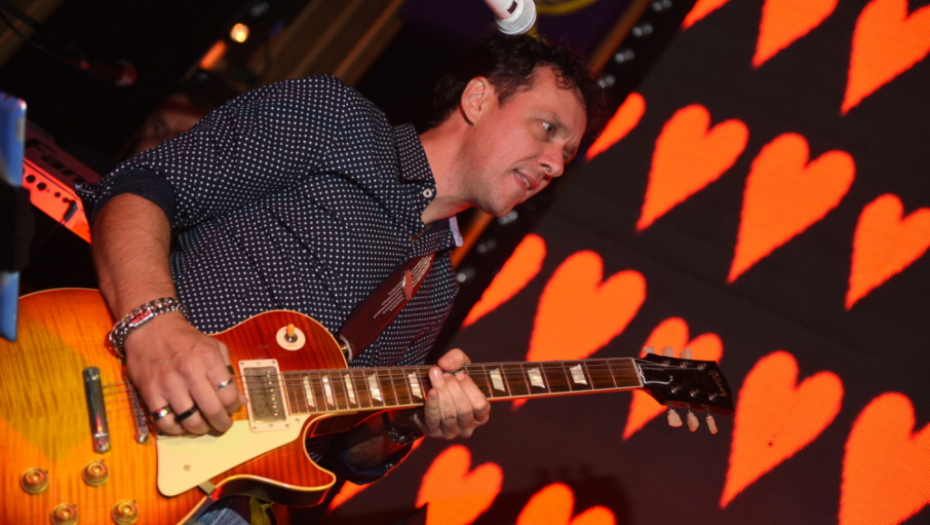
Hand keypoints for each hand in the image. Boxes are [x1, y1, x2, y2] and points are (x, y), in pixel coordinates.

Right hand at [124, 312, 241, 434]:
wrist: (151, 328)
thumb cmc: (186, 339)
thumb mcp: (214, 347)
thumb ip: (228, 372)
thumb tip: (240, 399)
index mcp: (208, 359)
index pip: (228, 395)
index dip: (233, 407)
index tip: (231, 408)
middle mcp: (189, 372)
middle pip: (212, 411)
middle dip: (222, 423)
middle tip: (222, 425)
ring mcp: (168, 384)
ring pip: (190, 421)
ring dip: (201, 429)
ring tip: (203, 425)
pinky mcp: (150, 393)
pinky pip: (165, 423)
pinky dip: (176, 429)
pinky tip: (182, 424)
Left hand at [399, 349, 490, 439]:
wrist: (422, 396)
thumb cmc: (448, 382)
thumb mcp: (457, 366)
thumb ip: (457, 359)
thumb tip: (446, 365)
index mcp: (480, 415)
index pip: (481, 406)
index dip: (470, 389)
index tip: (460, 374)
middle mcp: (467, 427)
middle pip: (464, 410)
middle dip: (454, 389)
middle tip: (445, 375)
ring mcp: (450, 432)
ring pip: (449, 414)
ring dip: (442, 392)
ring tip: (435, 376)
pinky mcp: (432, 432)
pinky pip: (434, 418)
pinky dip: (432, 403)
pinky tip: (431, 391)